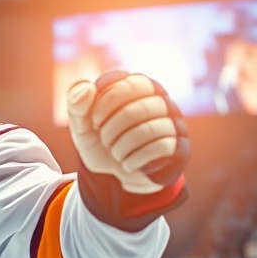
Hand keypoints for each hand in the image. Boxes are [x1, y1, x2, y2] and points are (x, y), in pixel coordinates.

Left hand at [67, 71, 188, 193]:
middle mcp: (160, 98)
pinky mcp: (180, 146)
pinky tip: (127, 164)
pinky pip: (160, 148)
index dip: (103, 103)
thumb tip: (87, 89)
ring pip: (149, 129)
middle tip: (103, 139)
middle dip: (110, 129)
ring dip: (121, 146)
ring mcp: (174, 121)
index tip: (93, 120)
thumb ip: (76, 105)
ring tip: (115, 153)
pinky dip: (134, 159)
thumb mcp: (81, 126)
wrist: (118, 176)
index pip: (123, 82)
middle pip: (135, 108)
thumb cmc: (102, 142)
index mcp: (136, 85)